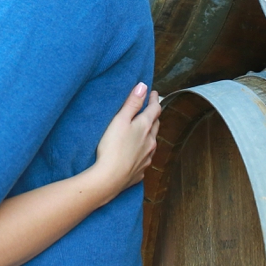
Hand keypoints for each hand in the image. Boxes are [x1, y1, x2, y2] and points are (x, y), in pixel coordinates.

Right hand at [90, 83, 160, 201]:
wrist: (109, 178)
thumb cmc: (112, 146)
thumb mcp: (120, 120)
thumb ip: (132, 103)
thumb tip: (144, 86)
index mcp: (145, 127)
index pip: (155, 109)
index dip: (154, 99)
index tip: (153, 93)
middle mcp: (150, 142)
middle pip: (156, 125)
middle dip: (154, 115)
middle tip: (150, 109)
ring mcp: (147, 158)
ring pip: (152, 142)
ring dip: (150, 134)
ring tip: (145, 130)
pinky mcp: (140, 171)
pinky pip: (146, 158)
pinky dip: (144, 151)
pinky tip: (138, 153)